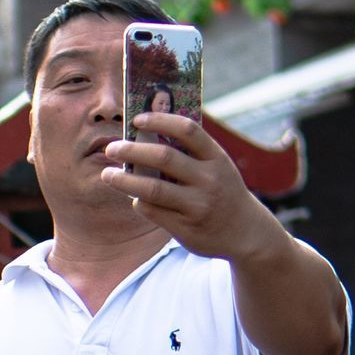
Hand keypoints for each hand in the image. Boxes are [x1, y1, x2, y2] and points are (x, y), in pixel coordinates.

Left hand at [101, 112, 273, 262]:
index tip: (136, 120)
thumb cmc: (220, 191)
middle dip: (132, 150)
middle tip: (111, 148)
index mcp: (216, 158)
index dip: (160, 121)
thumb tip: (142, 135)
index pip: (187, 130)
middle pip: (163, 157)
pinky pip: (152, 210)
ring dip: (124, 180)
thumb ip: (188, 154)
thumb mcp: (215, 168)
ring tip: (107, 174)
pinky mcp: (187, 227)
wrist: (247, 234)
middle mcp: (209, 180)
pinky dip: (138, 202)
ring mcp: (199, 205)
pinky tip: (134, 198)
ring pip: (152, 189)